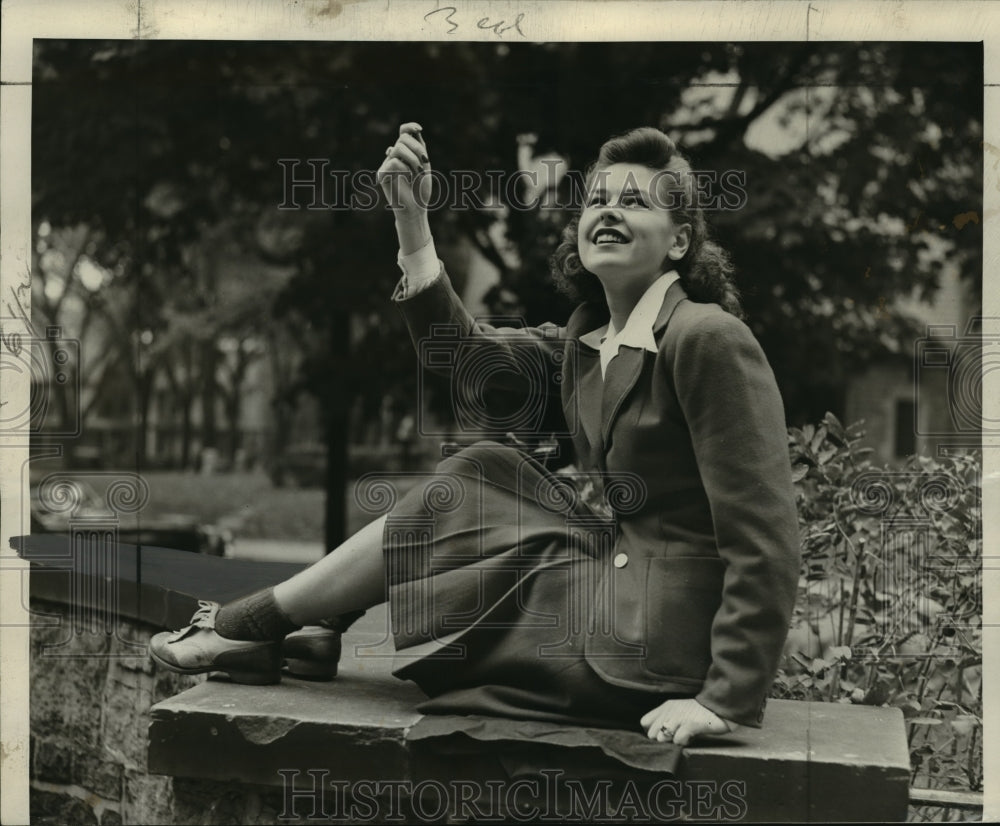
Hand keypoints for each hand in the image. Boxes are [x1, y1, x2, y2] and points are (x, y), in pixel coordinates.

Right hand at [377, 122, 432, 248]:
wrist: (416, 208)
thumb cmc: (421, 189)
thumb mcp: (424, 164)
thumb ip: (419, 147)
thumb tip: (414, 131)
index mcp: (405, 153)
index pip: (403, 132)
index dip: (410, 127)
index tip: (419, 129)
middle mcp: (393, 156)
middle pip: (402, 139)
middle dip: (417, 148)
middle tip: (425, 162)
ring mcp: (386, 165)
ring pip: (398, 148)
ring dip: (413, 159)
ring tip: (418, 172)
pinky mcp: (381, 175)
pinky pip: (393, 162)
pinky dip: (404, 168)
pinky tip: (407, 177)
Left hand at [640, 698, 739, 745]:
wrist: (721, 705)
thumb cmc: (700, 712)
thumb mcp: (679, 711)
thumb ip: (667, 720)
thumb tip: (658, 736)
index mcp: (666, 707)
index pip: (644, 723)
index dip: (652, 732)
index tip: (664, 735)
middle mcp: (669, 711)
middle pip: (652, 734)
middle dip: (662, 740)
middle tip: (676, 738)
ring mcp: (680, 717)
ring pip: (662, 737)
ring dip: (672, 742)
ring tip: (684, 738)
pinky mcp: (691, 723)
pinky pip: (678, 738)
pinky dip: (682, 742)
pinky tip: (690, 739)